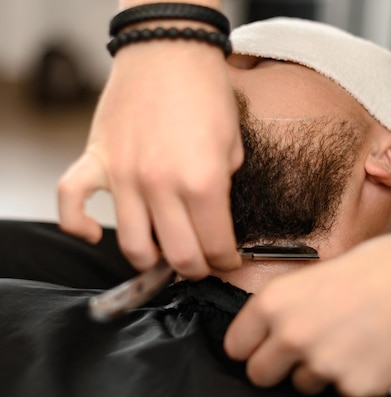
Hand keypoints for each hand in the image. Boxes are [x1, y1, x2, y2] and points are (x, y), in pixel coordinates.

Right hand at [58, 42, 242, 277]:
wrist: (169, 51)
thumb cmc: (206, 94)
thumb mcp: (235, 146)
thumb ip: (223, 189)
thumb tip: (214, 219)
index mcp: (202, 182)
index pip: (215, 246)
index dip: (226, 261)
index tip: (228, 261)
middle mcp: (161, 185)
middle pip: (178, 256)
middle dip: (196, 268)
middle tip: (203, 264)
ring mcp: (124, 175)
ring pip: (133, 245)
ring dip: (152, 260)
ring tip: (165, 253)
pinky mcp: (98, 160)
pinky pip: (72, 203)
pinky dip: (79, 226)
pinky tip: (95, 233)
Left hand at [224, 233, 390, 396]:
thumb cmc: (381, 266)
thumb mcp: (319, 272)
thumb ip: (291, 304)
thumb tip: (277, 326)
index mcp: (276, 302)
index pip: (235, 345)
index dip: (250, 345)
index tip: (260, 345)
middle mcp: (292, 336)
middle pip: (259, 374)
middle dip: (278, 365)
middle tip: (304, 349)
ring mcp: (323, 365)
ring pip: (302, 385)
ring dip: (318, 371)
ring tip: (349, 341)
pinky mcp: (354, 387)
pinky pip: (341, 390)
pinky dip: (353, 376)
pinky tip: (370, 350)